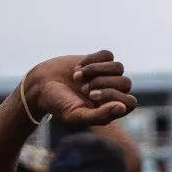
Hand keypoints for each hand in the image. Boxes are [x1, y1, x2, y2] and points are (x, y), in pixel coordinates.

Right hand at [22, 50, 136, 126]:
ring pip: (118, 67)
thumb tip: (122, 107)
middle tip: (83, 88)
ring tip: (76, 77)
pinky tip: (77, 68)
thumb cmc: (58, 105)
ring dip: (96, 70)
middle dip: (103, 83)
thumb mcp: (76, 115)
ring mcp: (107, 75)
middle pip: (126, 83)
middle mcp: (112, 92)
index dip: (113, 96)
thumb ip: (100, 115)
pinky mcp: (99, 61)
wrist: (41, 85)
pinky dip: (92, 60)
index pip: (130, 102)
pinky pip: (108, 55)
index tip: (91, 96)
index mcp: (110, 109)